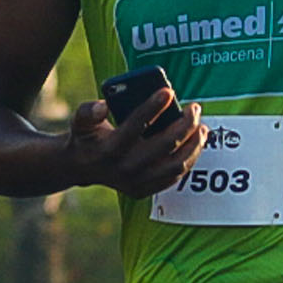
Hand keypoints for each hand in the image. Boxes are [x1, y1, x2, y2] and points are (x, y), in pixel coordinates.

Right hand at [65, 84, 203, 197]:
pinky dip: (189, 159)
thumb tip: (103, 106)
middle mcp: (125, 168)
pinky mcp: (146, 190)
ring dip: (194, 144)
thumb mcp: (80, 121)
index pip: (137, 125)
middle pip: (165, 144)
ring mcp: (137, 182)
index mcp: (110, 148)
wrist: (82, 168)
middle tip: (195, 108)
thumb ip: (88, 111)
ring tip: (202, 127)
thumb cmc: (87, 138)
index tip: (169, 92)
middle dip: (185, 124)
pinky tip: (196, 143)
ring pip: (176, 164)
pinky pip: (175, 176)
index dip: (154, 107)